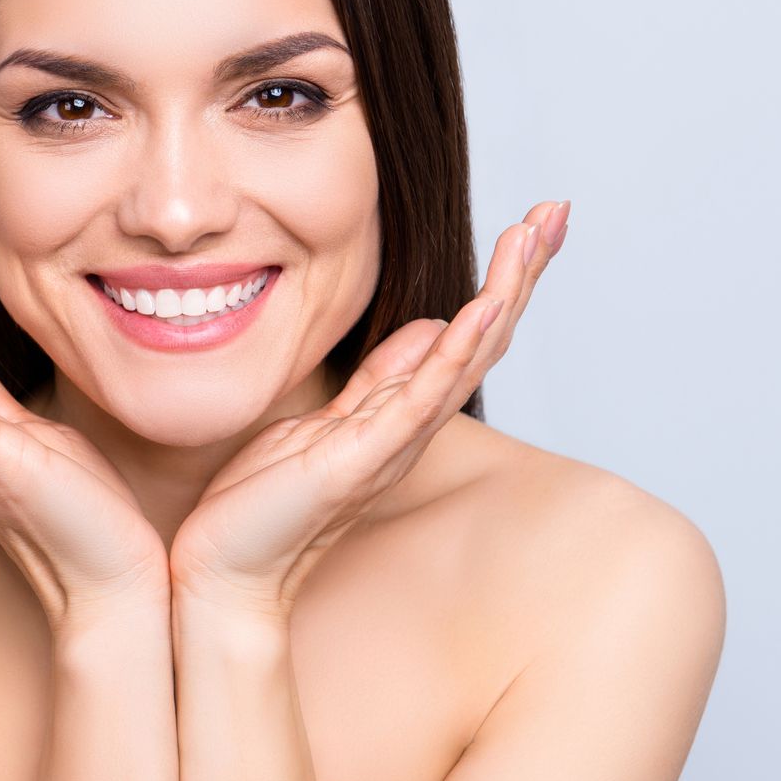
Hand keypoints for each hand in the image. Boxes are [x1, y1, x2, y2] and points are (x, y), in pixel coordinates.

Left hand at [168, 200, 570, 620]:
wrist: (224, 570)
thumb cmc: (263, 502)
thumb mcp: (327, 420)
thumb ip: (381, 379)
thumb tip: (430, 326)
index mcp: (400, 414)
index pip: (467, 335)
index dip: (502, 279)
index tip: (533, 223)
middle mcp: (409, 429)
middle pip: (484, 339)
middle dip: (521, 273)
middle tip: (556, 210)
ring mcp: (390, 445)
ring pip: (464, 359)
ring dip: (502, 294)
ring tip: (534, 236)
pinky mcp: (360, 462)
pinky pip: (419, 401)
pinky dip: (455, 353)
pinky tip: (482, 309)